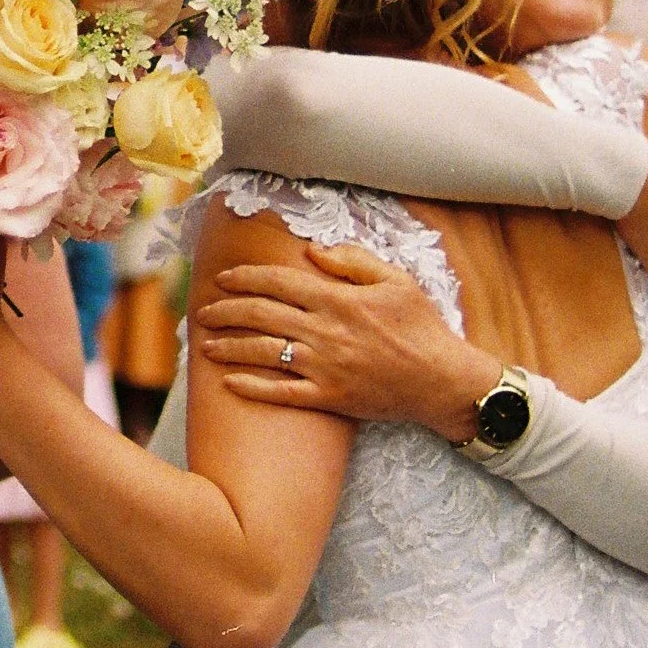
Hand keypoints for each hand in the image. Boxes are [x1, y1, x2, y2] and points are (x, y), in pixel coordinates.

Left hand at [195, 242, 497, 443]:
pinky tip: (229, 383)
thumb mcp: (396, 281)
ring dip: (230, 347)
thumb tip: (313, 251)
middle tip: (204, 311)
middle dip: (226, 311)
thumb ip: (353, 261)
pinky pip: (282, 393)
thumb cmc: (423, 327)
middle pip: (261, 316)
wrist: (443, 381)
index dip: (245, 278)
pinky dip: (253, 388)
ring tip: (205, 345)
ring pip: (264, 353)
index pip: (278, 283)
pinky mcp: (329, 397)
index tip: (222, 278)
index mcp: (338, 299)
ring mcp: (325, 367)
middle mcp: (325, 332)